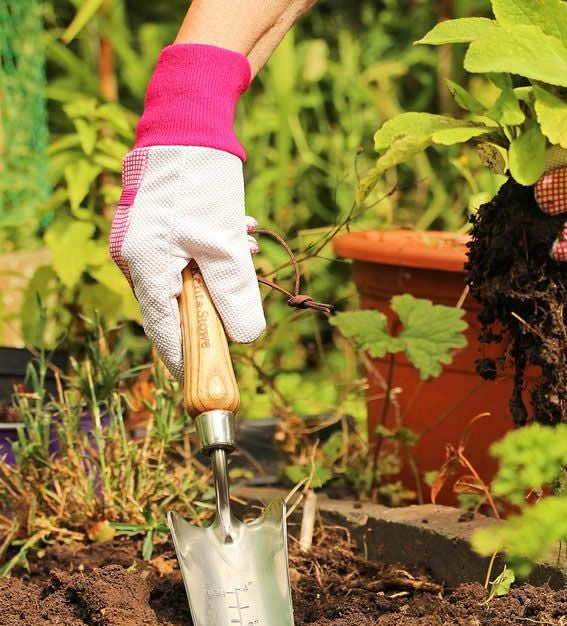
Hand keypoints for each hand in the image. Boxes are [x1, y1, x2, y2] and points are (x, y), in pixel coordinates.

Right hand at [109, 44, 264, 379]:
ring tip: (249, 244)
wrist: (190, 124)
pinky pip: (192, 255)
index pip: (165, 329)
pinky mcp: (163, 228)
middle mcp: (138, 257)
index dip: (189, 358)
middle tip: (245, 299)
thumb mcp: (228, 246)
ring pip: (192, 277)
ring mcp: (149, 242)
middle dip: (220, 301)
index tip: (209, 380)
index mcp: (144, 266)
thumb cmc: (203, 183)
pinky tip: (244, 231)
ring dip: (226, 270)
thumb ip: (237, 296)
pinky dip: (219, 252)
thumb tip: (246, 337)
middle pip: (181, 304)